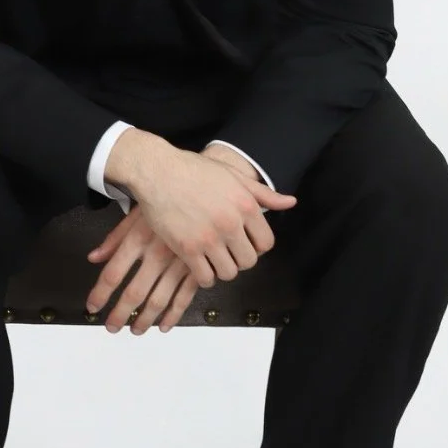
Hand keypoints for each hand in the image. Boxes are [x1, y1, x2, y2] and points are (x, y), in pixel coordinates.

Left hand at [85, 205, 200, 333]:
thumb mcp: (136, 213)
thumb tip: (94, 258)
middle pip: (134, 293)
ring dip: (146, 319)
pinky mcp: (198, 266)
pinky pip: (185, 297)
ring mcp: (179, 262)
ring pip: (159, 299)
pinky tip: (164, 325)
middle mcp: (156, 253)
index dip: (100, 295)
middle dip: (120, 314)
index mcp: (138, 239)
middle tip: (112, 327)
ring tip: (136, 330)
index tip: (93, 308)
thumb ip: (115, 238)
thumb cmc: (168, 198)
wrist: (204, 186)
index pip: (112, 274)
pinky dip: (173, 315)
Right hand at [127, 144, 295, 289]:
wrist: (157, 171)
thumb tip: (291, 202)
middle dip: (240, 260)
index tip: (245, 244)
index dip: (257, 247)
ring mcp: (209, 238)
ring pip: (228, 273)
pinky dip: (204, 276)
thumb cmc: (194, 170)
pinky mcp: (187, 248)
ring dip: (222, 269)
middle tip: (227, 252)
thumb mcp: (233, 176)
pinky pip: (205, 277)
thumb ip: (264, 193)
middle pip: (249, 261)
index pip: (267, 243)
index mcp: (246, 205)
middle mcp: (231, 223)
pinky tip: (199, 265)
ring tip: (213, 259)